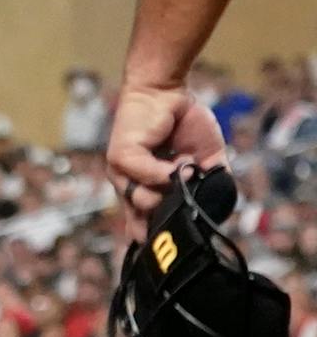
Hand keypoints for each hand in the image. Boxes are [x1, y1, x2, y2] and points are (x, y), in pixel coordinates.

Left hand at [107, 81, 226, 233]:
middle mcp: (128, 185)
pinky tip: (179, 161)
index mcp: (144, 189)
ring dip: (169, 191)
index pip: (143, 225)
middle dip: (166, 216)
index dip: (157, 236)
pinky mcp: (121, 156)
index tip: (175, 244)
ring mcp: (121, 173)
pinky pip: (144, 175)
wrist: (167, 92)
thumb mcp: (205, 157)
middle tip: (185, 200)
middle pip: (142, 220)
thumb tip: (216, 206)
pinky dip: (164, 173)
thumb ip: (210, 180)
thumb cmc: (183, 123)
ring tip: (185, 168)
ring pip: (143, 202)